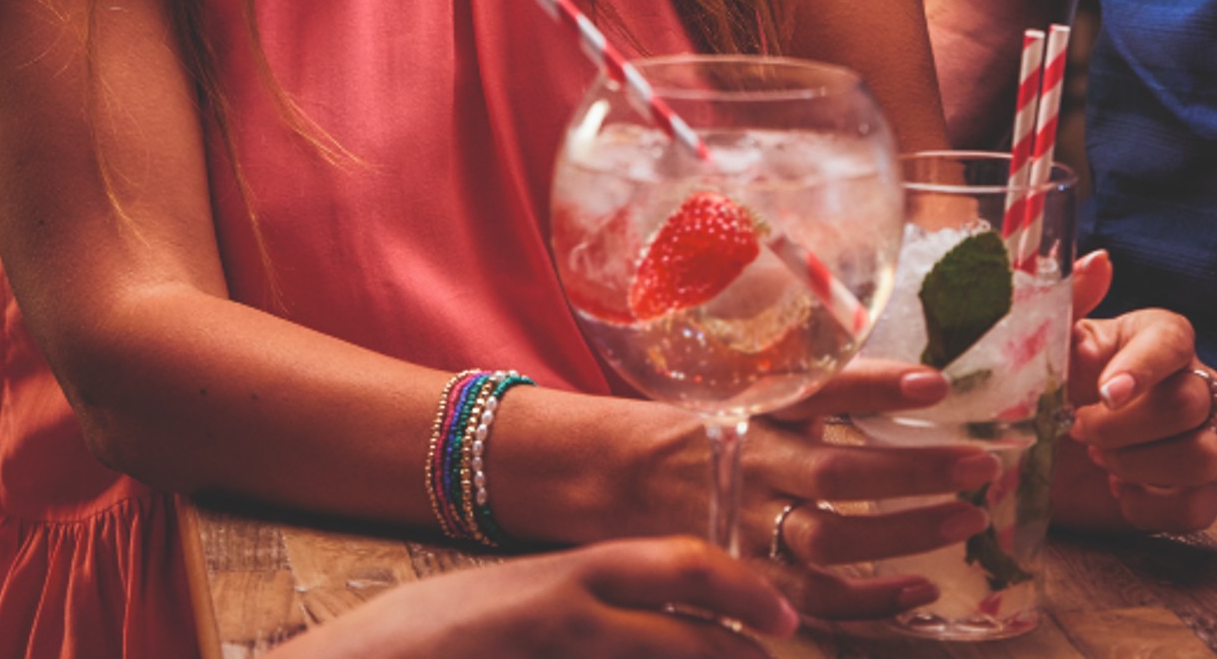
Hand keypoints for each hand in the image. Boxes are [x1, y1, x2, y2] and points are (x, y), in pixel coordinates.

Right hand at [278, 537, 795, 656]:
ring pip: (660, 651)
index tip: (783, 614)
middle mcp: (567, 606)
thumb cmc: (432, 635)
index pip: (680, 566)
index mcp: (569, 573)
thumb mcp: (515, 602)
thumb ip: (580, 600)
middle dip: (741, 646)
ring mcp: (551, 647)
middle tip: (778, 653)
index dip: (742, 589)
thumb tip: (647, 613)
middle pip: (683, 621)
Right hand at [734, 361, 1005, 621]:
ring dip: (904, 534)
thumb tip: (919, 375)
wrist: (622, 476)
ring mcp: (750, 526)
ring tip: (968, 519)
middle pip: (837, 475)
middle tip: (981, 464)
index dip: (878, 388)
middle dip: (914, 471)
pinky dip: (869, 600)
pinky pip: (814, 598)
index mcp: (758, 406)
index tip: (937, 383)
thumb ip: (822, 381)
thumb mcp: (756, 386)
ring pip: (831, 539)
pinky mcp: (750, 577)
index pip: (822, 392)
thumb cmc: (713, 422)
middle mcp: (755, 465)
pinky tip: (922, 589)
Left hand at [1052, 249, 1216, 533]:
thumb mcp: (1046, 345)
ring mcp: (1198, 437)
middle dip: (1127, 428)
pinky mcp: (1195, 489)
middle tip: (1081, 432)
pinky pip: (1204, 503)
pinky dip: (1155, 506)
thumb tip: (1100, 261)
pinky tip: (1120, 493)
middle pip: (1191, 403)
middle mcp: (1187, 382)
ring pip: (1207, 454)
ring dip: (1144, 466)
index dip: (1144, 367)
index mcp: (1153, 339)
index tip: (1106, 393)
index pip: (1174, 340)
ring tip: (1102, 462)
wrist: (1033, 461)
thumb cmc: (1043, 393)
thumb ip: (1072, 301)